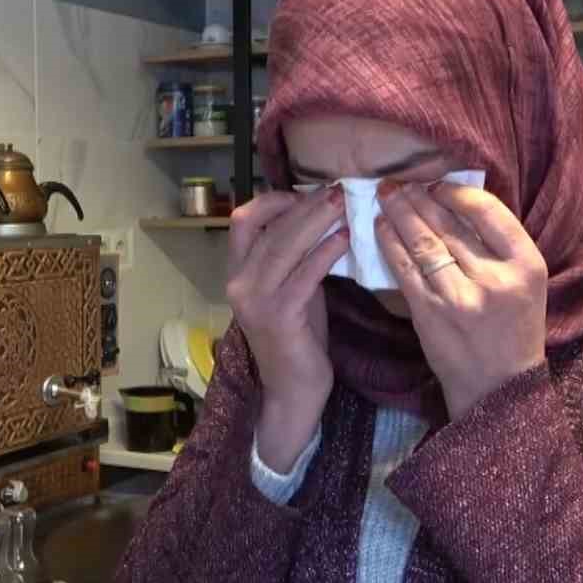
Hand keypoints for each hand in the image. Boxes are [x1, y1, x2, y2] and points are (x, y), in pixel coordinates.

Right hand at [227, 187, 348, 471]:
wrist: (293, 391)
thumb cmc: (297, 338)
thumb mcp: (292, 289)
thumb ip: (295, 257)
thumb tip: (319, 217)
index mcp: (237, 273)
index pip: (243, 221)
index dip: (273, 201)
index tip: (306, 194)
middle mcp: (238, 283)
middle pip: (268, 228)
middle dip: (305, 206)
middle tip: (337, 191)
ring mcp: (255, 300)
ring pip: (284, 246)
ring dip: (317, 221)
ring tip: (343, 206)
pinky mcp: (279, 316)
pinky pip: (305, 274)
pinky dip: (326, 252)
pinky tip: (345, 239)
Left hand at [374, 181, 547, 418]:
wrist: (499, 388)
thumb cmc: (513, 330)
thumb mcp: (526, 283)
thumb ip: (499, 247)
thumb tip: (454, 202)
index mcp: (527, 265)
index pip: (488, 212)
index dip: (456, 193)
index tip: (437, 185)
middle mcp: (495, 278)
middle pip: (450, 225)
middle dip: (418, 197)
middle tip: (398, 181)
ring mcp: (460, 297)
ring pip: (424, 243)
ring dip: (400, 214)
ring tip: (386, 196)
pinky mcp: (430, 314)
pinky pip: (405, 269)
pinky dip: (390, 244)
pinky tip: (380, 227)